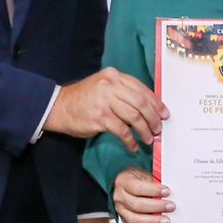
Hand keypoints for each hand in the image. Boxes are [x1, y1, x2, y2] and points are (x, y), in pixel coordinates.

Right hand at [46, 68, 167, 150]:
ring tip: (148, 139)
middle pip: (141, 102)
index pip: (142, 89)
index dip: (156, 103)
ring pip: (134, 117)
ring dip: (144, 130)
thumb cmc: (84, 98)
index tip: (164, 114)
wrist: (58, 107)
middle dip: (153, 117)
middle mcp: (111, 86)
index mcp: (114, 76)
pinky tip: (133, 146)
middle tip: (158, 129)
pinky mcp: (100, 117)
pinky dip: (130, 140)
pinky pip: (122, 131)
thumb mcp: (104, 87)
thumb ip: (123, 92)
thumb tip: (149, 107)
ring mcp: (105, 101)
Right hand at [113, 167, 173, 222]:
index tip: (167, 191)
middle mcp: (120, 198)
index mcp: (123, 182)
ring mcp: (122, 212)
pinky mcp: (127, 222)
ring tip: (167, 221)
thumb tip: (170, 191)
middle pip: (136, 205)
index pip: (137, 188)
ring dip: (153, 222)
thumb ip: (153, 182)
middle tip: (171, 206)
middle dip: (156, 207)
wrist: (123, 184)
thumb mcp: (143, 174)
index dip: (153, 190)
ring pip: (135, 220)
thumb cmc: (135, 178)